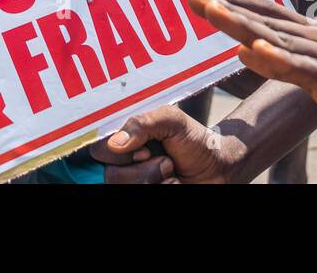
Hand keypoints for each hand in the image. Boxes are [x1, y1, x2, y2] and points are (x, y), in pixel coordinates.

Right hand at [90, 105, 242, 182]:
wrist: (218, 166)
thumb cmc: (194, 140)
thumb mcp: (171, 120)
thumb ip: (142, 123)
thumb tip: (116, 143)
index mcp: (124, 142)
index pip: (98, 151)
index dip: (117, 153)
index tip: (143, 149)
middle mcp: (126, 165)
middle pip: (110, 176)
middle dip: (143, 169)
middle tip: (165, 159)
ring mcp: (136, 182)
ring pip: (127, 188)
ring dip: (155, 180)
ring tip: (172, 171)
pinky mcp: (147, 194)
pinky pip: (144, 196)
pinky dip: (165, 190)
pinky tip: (175, 183)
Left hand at [188, 0, 316, 147]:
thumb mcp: (313, 77)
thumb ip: (280, 62)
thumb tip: (242, 50)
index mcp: (310, 36)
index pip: (265, 13)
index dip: (232, 1)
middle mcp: (316, 38)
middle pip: (264, 20)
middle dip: (226, 7)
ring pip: (278, 38)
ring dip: (243, 24)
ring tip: (212, 11)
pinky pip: (304, 70)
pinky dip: (278, 59)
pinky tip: (255, 50)